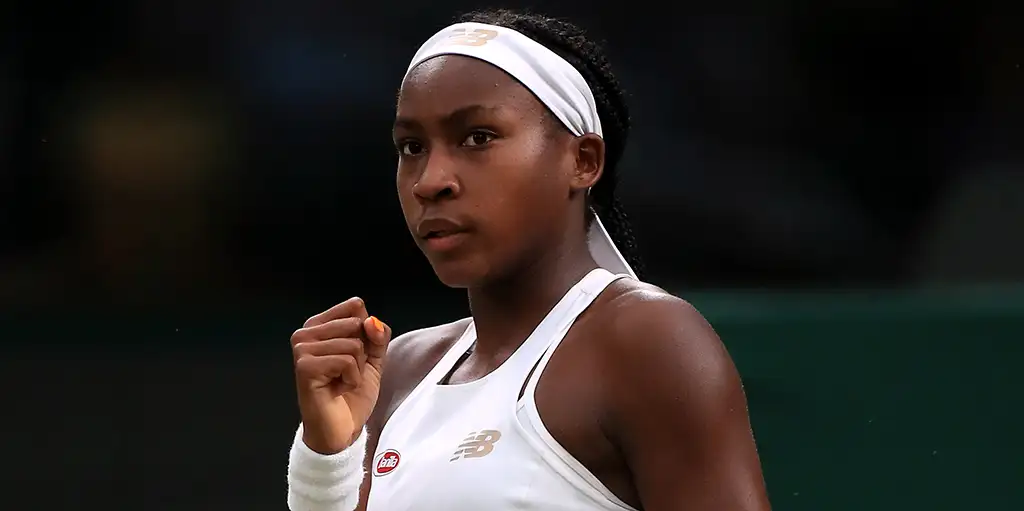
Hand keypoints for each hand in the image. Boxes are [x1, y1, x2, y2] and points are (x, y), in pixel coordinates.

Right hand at [291, 297, 391, 453]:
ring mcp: (302, 349)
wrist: (341, 431)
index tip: (355, 357)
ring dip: (357, 369)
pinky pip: (347, 361)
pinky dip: (351, 380)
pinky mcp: (305, 366)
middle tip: (346, 374)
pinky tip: (338, 390)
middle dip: (362, 353)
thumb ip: (377, 335)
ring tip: (341, 382)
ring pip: (354, 344)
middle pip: (357, 323)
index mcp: (319, 325)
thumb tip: (372, 321)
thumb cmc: (352, 394)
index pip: (356, 306)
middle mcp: (305, 333)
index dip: (368, 333)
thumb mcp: (372, 359)